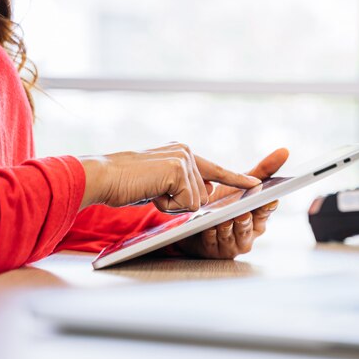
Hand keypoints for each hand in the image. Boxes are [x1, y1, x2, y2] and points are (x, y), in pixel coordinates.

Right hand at [78, 142, 260, 211]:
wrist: (103, 177)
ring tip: (151, 191)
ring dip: (173, 205)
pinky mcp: (179, 170)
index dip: (235, 178)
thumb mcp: (162, 183)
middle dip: (180, 203)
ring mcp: (183, 159)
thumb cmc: (127, 184)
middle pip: (203, 195)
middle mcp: (186, 152)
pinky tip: (152, 193)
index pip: (215, 169)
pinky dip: (169, 206)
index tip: (255, 182)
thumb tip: (207, 191)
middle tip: (154, 193)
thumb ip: (185, 184)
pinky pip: (187, 203)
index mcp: (182, 153)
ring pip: (196, 201)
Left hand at [175, 148, 288, 258]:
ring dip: (227, 226)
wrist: (198, 222)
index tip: (269, 199)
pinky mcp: (214, 250)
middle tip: (243, 212)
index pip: (266, 211)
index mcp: (259, 217)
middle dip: (246, 220)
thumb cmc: (225, 203)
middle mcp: (249, 232)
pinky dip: (210, 233)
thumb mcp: (242, 184)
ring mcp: (232, 243)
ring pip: (231, 234)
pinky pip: (213, 241)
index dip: (267, 206)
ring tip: (223, 219)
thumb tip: (285, 151)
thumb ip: (264, 169)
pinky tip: (207, 226)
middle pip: (249, 226)